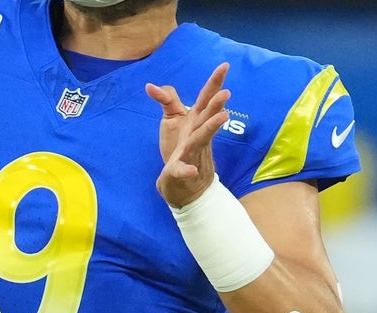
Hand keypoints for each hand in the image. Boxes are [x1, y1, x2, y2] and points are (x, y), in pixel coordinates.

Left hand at [146, 63, 230, 207]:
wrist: (182, 182)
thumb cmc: (179, 146)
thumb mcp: (172, 118)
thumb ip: (167, 100)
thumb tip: (150, 85)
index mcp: (195, 120)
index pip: (206, 98)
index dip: (215, 82)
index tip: (225, 65)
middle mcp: (196, 133)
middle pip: (207, 116)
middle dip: (217, 105)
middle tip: (226, 93)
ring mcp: (190, 151)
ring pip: (201, 138)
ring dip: (211, 128)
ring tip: (223, 117)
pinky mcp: (179, 169)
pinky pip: (183, 170)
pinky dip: (186, 170)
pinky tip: (190, 171)